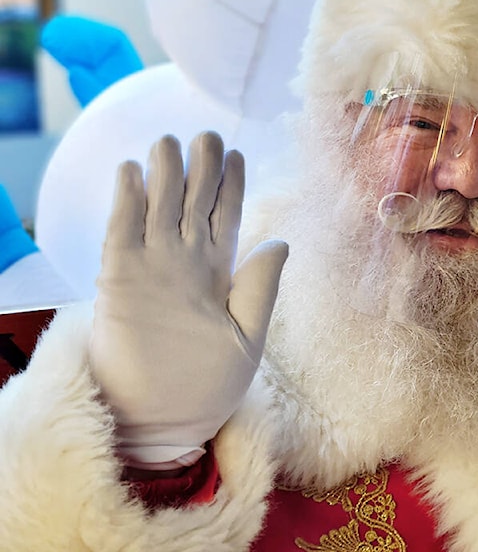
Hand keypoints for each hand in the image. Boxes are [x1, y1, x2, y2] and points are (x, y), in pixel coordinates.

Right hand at [89, 132, 287, 468]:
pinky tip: (132, 173)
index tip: (237, 155)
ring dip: (163, 175)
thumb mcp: (248, 334)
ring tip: (170, 141)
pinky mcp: (119, 282)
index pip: (226, 216)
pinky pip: (122, 234)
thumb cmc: (210, 383)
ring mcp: (151, 269)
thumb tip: (280, 240)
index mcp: (219, 272)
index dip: (231, 185)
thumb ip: (261, 287)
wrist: (167, 420)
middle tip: (207, 135)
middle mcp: (185, 263)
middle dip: (200, 169)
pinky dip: (126, 203)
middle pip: (192, 203)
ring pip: (157, 209)